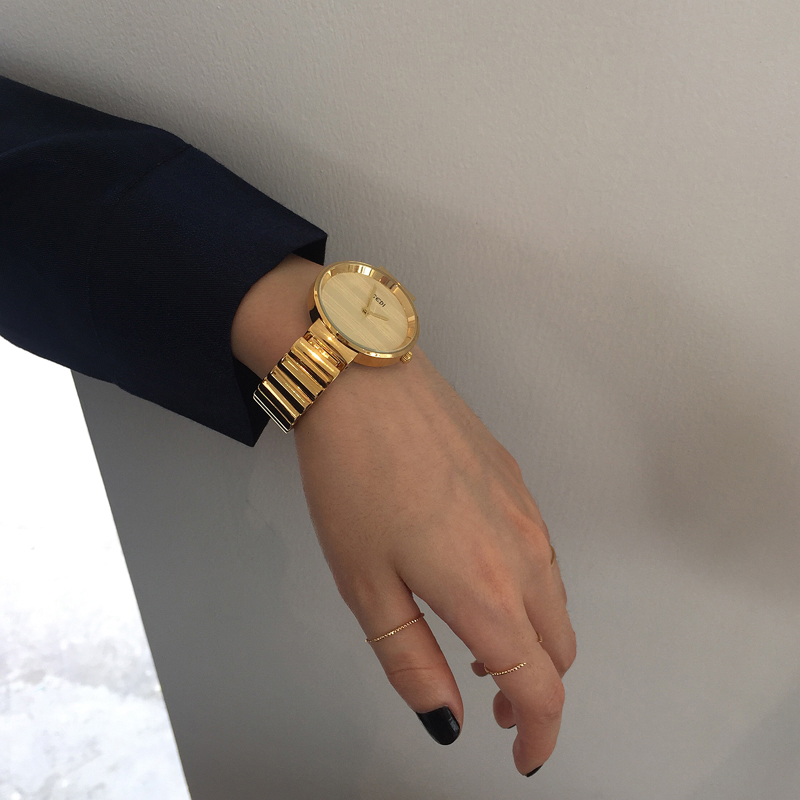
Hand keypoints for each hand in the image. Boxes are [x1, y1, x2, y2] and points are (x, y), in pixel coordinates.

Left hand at [232, 253, 575, 776]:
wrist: (363, 382)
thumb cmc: (353, 478)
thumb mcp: (366, 586)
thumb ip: (413, 663)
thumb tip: (448, 721)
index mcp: (486, 589)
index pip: (541, 685)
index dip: (540, 733)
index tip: (524, 756)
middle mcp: (523, 552)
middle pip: (561, 647)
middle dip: (537, 689)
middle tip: (495, 705)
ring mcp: (526, 512)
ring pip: (555, 600)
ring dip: (532, 639)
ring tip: (480, 645)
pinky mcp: (516, 482)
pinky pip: (542, 554)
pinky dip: (528, 590)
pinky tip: (483, 579)